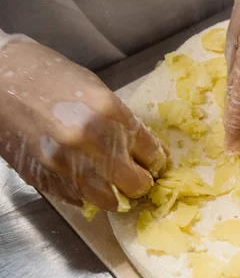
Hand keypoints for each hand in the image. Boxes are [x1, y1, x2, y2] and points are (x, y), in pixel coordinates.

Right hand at [0, 40, 166, 209]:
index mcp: (110, 113)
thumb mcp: (96, 90)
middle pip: (138, 184)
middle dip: (140, 181)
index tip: (153, 163)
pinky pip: (79, 199)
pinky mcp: (45, 179)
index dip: (156, 161)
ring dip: (115, 193)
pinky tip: (83, 178)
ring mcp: (67, 165)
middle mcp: (92, 142)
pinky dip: (86, 193)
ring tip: (111, 182)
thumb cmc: (48, 76)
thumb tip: (147, 151)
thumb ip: (123, 122)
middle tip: (135, 174)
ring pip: (110, 201)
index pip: (153, 155)